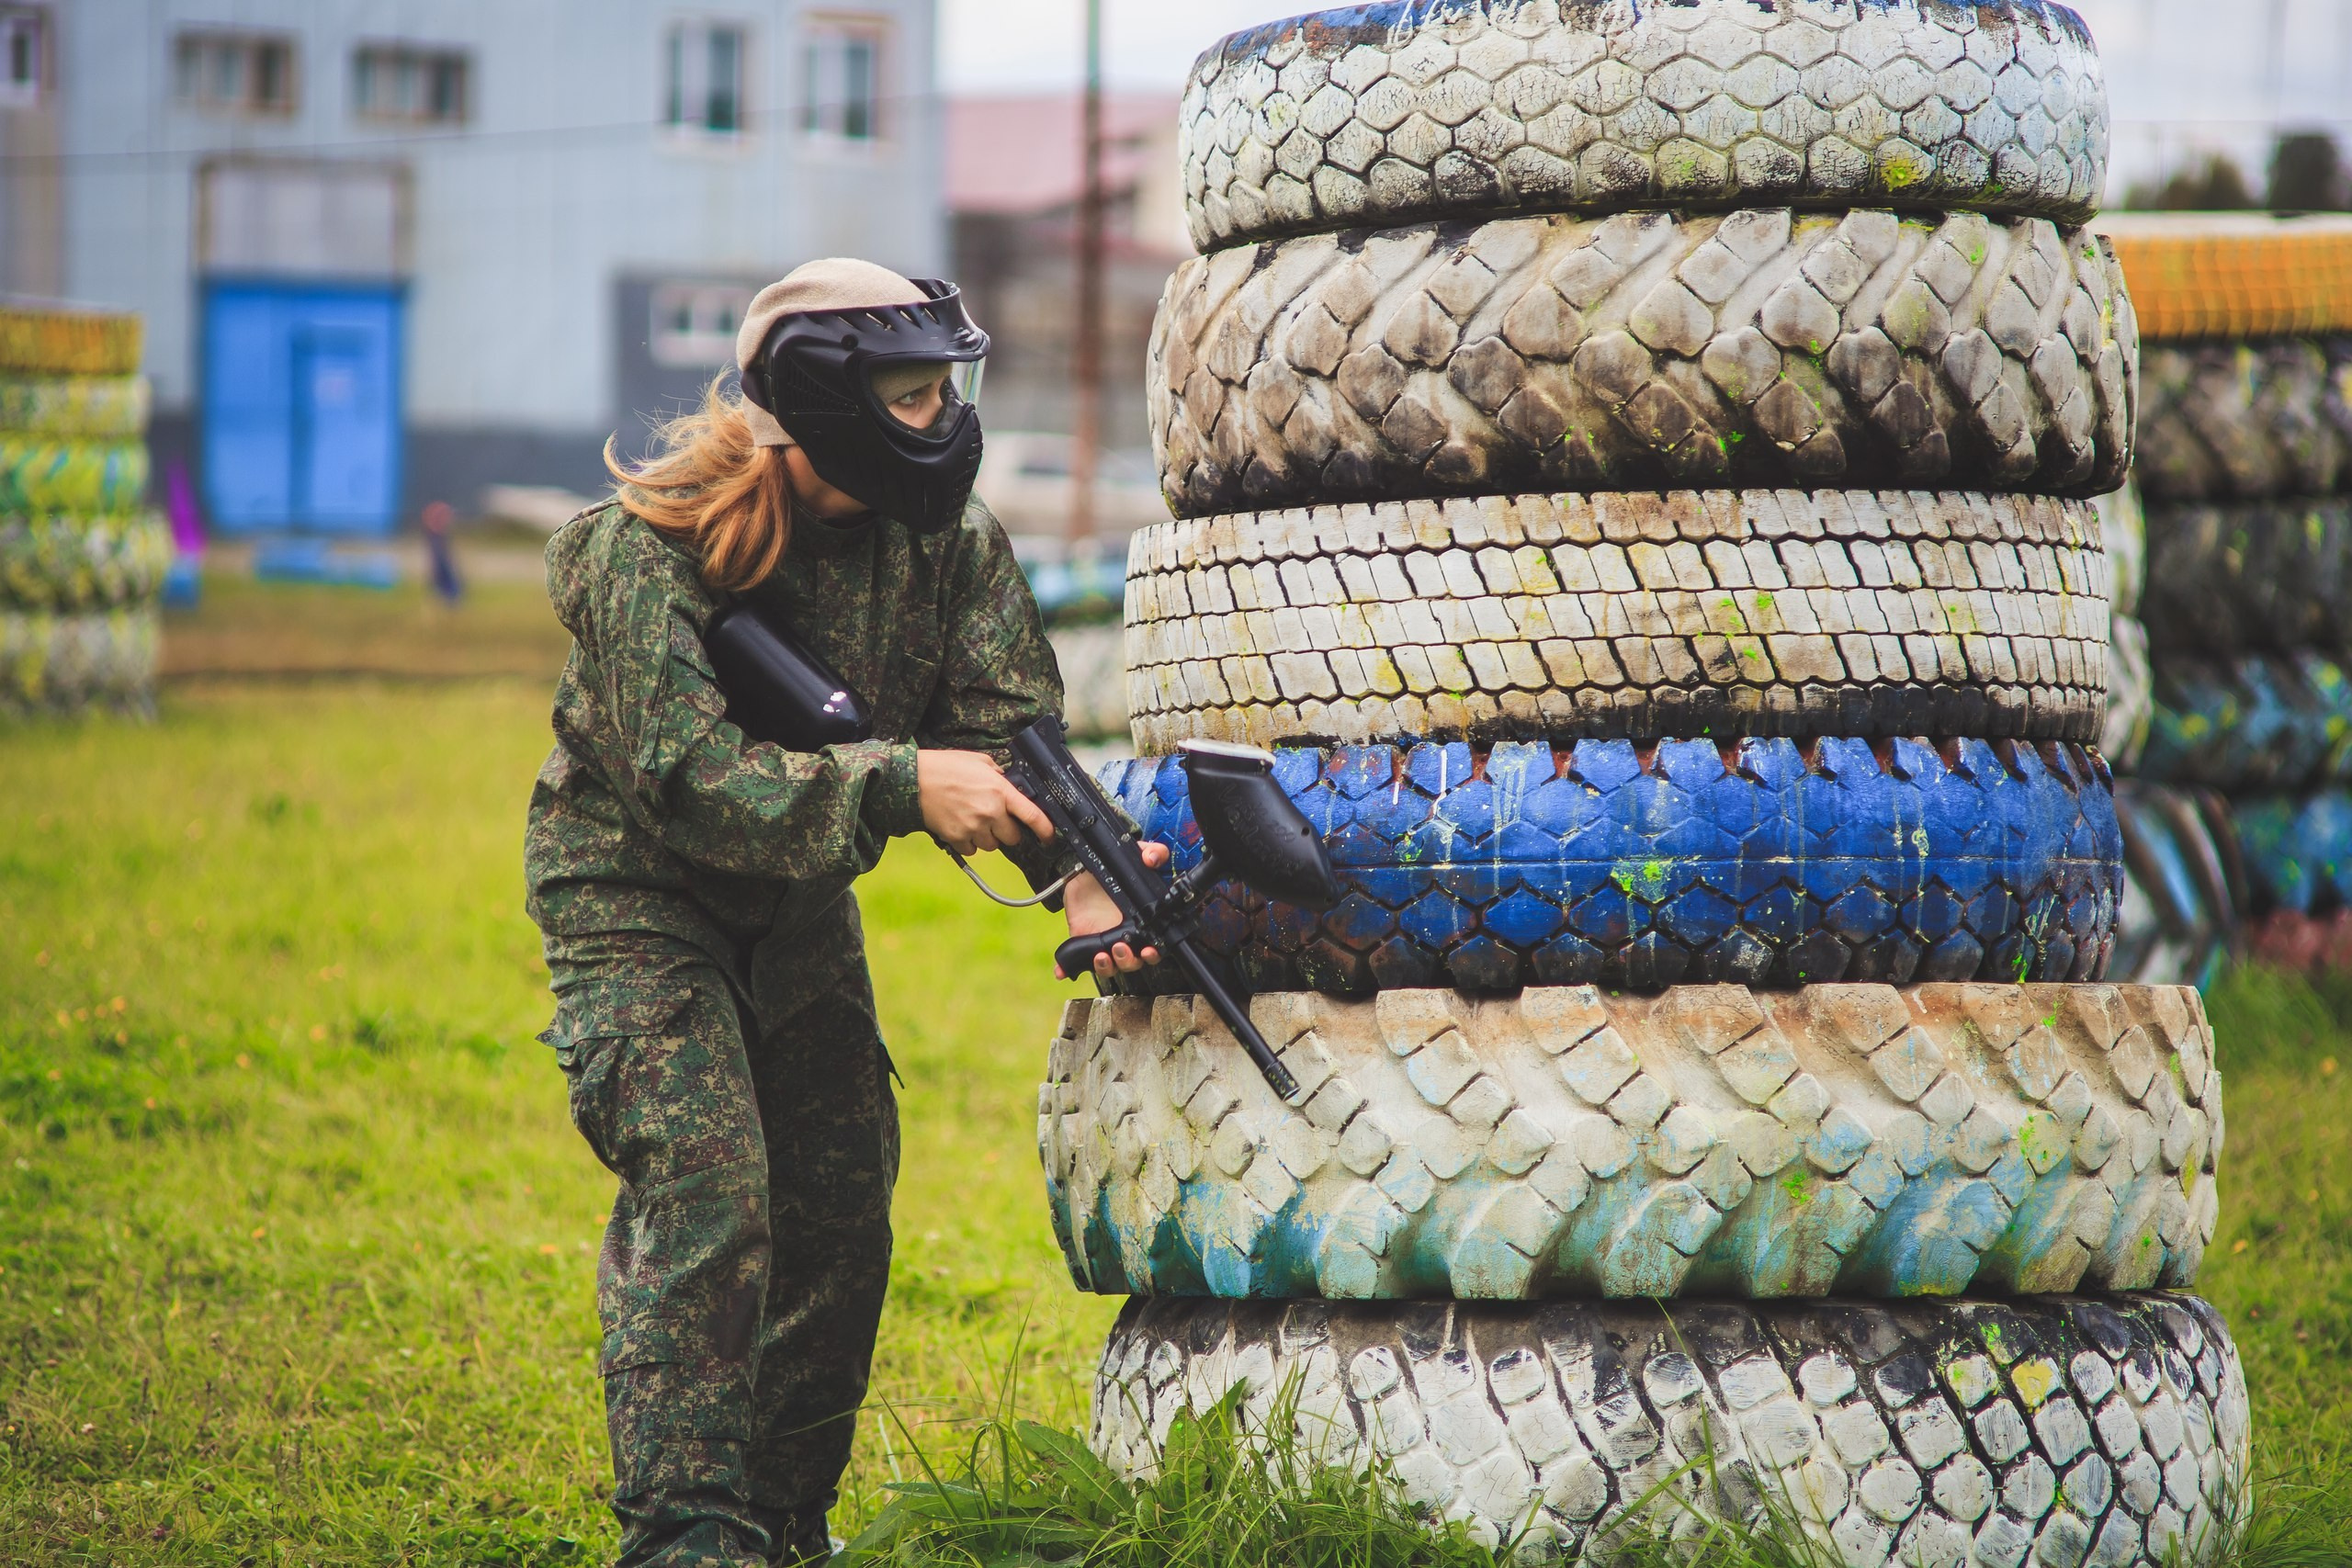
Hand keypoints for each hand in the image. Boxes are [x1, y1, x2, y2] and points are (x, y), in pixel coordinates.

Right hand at [919, 749, 1053, 855]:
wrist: (913, 780)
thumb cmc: (945, 767)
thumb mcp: (979, 762)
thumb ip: (998, 776)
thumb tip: (1009, 786)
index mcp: (1000, 791)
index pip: (1032, 815)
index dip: (1045, 829)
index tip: (1049, 836)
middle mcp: (990, 812)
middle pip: (1012, 837)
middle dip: (1007, 831)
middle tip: (994, 819)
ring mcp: (973, 827)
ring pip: (992, 846)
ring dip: (987, 837)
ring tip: (972, 819)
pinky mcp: (956, 838)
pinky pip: (972, 850)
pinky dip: (969, 843)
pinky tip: (960, 826)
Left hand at [1059, 843, 1168, 979]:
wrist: (1084, 871)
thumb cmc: (1113, 870)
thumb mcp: (1132, 857)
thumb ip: (1149, 852)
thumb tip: (1152, 858)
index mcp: (1140, 923)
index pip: (1153, 947)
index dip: (1153, 953)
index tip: (1149, 950)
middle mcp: (1124, 937)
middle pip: (1132, 962)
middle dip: (1128, 960)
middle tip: (1119, 948)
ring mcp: (1102, 942)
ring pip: (1108, 967)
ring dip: (1105, 967)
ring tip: (1101, 956)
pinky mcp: (1081, 942)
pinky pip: (1074, 962)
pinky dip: (1067, 968)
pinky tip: (1062, 969)